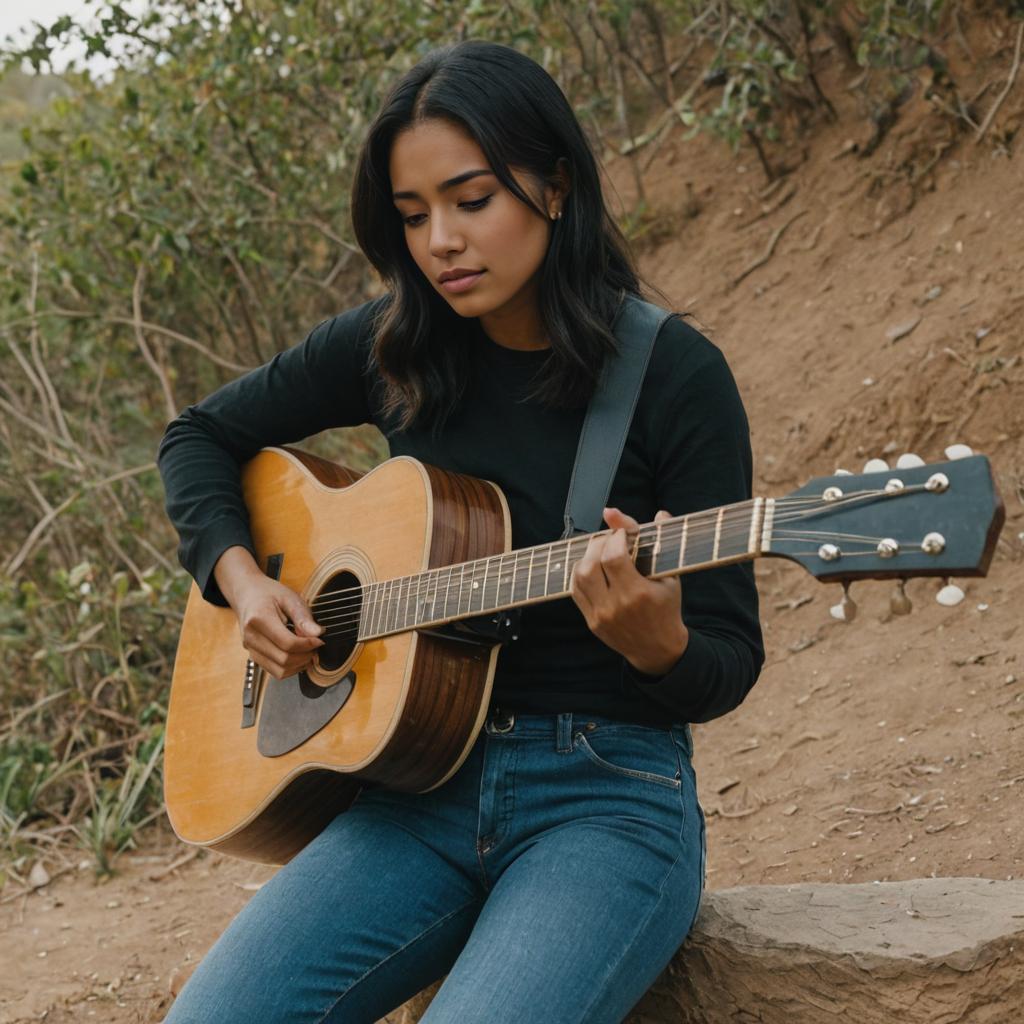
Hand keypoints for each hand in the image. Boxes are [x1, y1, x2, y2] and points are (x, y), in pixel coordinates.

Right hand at [214, 546, 323, 679]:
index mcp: (259, 619)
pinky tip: (299, 655)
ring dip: (299, 665)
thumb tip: (318, 633)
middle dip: (305, 656)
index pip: (287, 643)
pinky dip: (290, 667)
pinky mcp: (253, 655)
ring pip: (279, 670)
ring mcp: (250, 649)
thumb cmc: (268, 593)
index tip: (320, 640)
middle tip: (316, 646)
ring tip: (309, 651)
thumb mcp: (289, 598)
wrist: (247, 594)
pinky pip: (274, 671)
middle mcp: (251, 637)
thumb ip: (303, 617)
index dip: (307, 645)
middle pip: (283, 659)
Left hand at [569, 507, 687, 676]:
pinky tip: (593, 566)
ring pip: (578, 576)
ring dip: (587, 556)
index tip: (622, 533)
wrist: (657, 648)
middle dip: (598, 543)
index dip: (615, 538)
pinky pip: (575, 590)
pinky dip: (581, 573)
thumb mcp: (669, 575)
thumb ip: (660, 542)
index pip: (613, 557)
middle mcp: (615, 607)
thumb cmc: (666, 607)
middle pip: (591, 565)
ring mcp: (600, 616)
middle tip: (610, 539)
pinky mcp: (591, 621)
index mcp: (638, 595)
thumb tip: (659, 513)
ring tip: (601, 550)